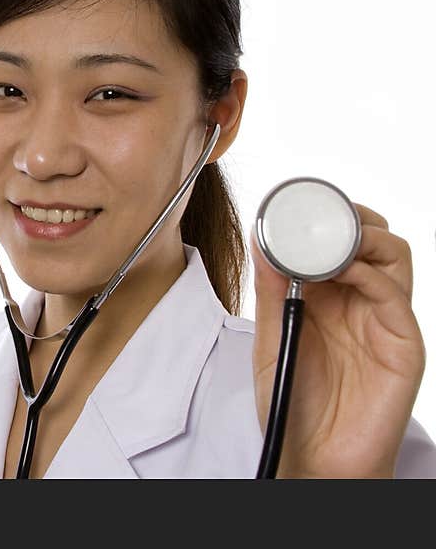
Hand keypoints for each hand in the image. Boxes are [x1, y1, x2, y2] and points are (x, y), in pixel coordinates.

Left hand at [250, 202, 424, 477]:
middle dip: (349, 217)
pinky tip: (343, 272)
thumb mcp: (271, 339)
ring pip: (394, 257)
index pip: (336, 241)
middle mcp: (360, 303)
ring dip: (364, 238)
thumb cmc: (294, 403)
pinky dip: (371, 274)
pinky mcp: (403, 345)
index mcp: (328, 298)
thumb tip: (260, 240)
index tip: (292, 205)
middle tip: (319, 216)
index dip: (322, 217)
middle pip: (373, 239)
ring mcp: (384, 322)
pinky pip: (396, 297)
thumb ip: (271, 291)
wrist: (313, 458)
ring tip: (330, 242)